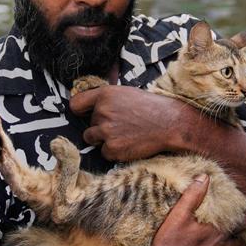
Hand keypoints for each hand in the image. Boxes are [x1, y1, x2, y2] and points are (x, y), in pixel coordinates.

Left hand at [69, 85, 184, 161]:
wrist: (170, 124)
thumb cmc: (152, 107)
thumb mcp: (127, 93)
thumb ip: (108, 99)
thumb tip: (93, 106)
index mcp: (105, 95)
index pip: (76, 104)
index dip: (80, 111)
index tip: (85, 115)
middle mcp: (102, 112)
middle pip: (89, 124)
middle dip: (101, 126)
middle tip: (122, 125)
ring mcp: (106, 131)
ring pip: (92, 139)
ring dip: (104, 139)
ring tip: (124, 134)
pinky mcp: (112, 148)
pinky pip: (104, 153)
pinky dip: (115, 151)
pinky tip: (129, 143)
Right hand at [140, 175, 245, 245]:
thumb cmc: (168, 244)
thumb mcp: (178, 215)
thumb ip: (193, 195)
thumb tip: (205, 177)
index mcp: (218, 233)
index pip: (243, 223)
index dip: (245, 218)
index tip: (242, 214)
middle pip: (241, 242)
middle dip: (239, 235)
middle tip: (232, 230)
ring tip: (219, 243)